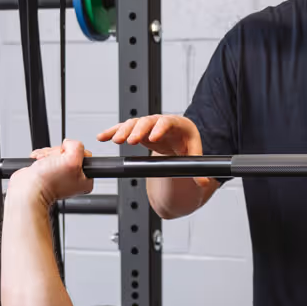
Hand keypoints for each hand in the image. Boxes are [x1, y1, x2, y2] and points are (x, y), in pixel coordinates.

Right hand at [18, 139, 92, 205]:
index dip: (72, 152)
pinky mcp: (50, 170)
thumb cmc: (49, 181)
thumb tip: (69, 143)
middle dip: (57, 153)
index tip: (65, 159)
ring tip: (44, 164)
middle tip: (53, 163)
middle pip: (69, 151)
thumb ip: (77, 147)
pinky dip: (41, 156)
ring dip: (47, 154)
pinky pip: (48, 155)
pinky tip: (39, 163)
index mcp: (85, 179)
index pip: (84, 154)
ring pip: (57, 152)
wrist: (29, 188)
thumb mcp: (72, 160)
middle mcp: (74, 177)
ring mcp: (61, 173)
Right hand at [97, 114, 211, 188]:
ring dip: (123, 130)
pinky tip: (102, 137)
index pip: (167, 123)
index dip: (159, 129)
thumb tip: (203, 183)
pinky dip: (113, 132)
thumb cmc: (187, 142)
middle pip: (148, 122)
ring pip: (134, 124)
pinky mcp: (138, 130)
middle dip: (138, 130)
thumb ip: (197, 169)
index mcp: (177, 124)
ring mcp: (148, 125)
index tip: (153, 137)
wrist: (180, 137)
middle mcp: (160, 122)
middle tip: (129, 141)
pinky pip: (124, 129)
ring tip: (114, 140)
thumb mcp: (194, 153)